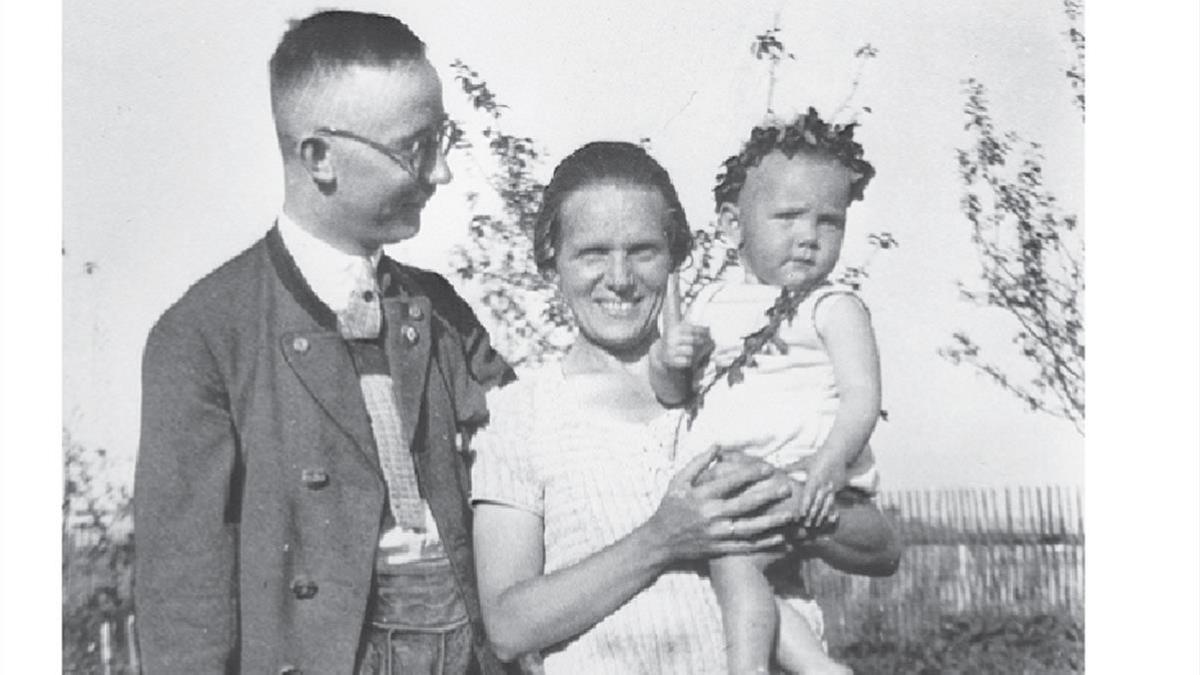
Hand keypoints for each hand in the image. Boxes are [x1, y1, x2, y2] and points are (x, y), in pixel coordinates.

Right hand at [645, 446, 797, 561]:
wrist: (660, 541)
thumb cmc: (670, 507)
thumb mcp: (678, 481)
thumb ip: (698, 463)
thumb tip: (717, 445)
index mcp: (701, 496)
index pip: (731, 482)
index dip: (751, 473)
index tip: (769, 467)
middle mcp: (711, 515)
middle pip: (745, 504)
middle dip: (768, 496)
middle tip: (788, 488)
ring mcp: (717, 534)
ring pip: (750, 528)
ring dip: (772, 522)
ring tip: (791, 516)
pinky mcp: (720, 548)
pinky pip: (746, 546)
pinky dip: (764, 543)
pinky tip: (781, 539)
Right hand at [653, 273, 712, 369]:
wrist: (663, 359)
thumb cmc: (678, 341)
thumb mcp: (683, 329)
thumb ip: (690, 319)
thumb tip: (685, 294)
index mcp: (673, 322)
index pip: (673, 302)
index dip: (672, 288)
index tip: (671, 272)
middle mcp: (670, 333)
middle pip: (698, 335)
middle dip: (702, 341)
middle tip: (697, 343)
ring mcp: (670, 347)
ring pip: (695, 349)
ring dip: (697, 352)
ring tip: (688, 351)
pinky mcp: (672, 359)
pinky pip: (690, 360)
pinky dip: (691, 362)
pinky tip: (682, 359)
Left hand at [789, 453, 847, 528]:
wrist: (837, 452)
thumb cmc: (818, 457)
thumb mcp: (804, 462)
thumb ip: (792, 468)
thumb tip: (778, 469)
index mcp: (814, 477)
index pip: (808, 494)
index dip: (804, 505)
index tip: (800, 515)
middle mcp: (823, 484)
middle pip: (817, 502)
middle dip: (812, 514)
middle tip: (806, 526)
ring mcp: (832, 487)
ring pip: (826, 504)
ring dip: (821, 516)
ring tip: (816, 525)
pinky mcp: (837, 488)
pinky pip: (834, 502)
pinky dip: (831, 511)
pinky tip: (828, 519)